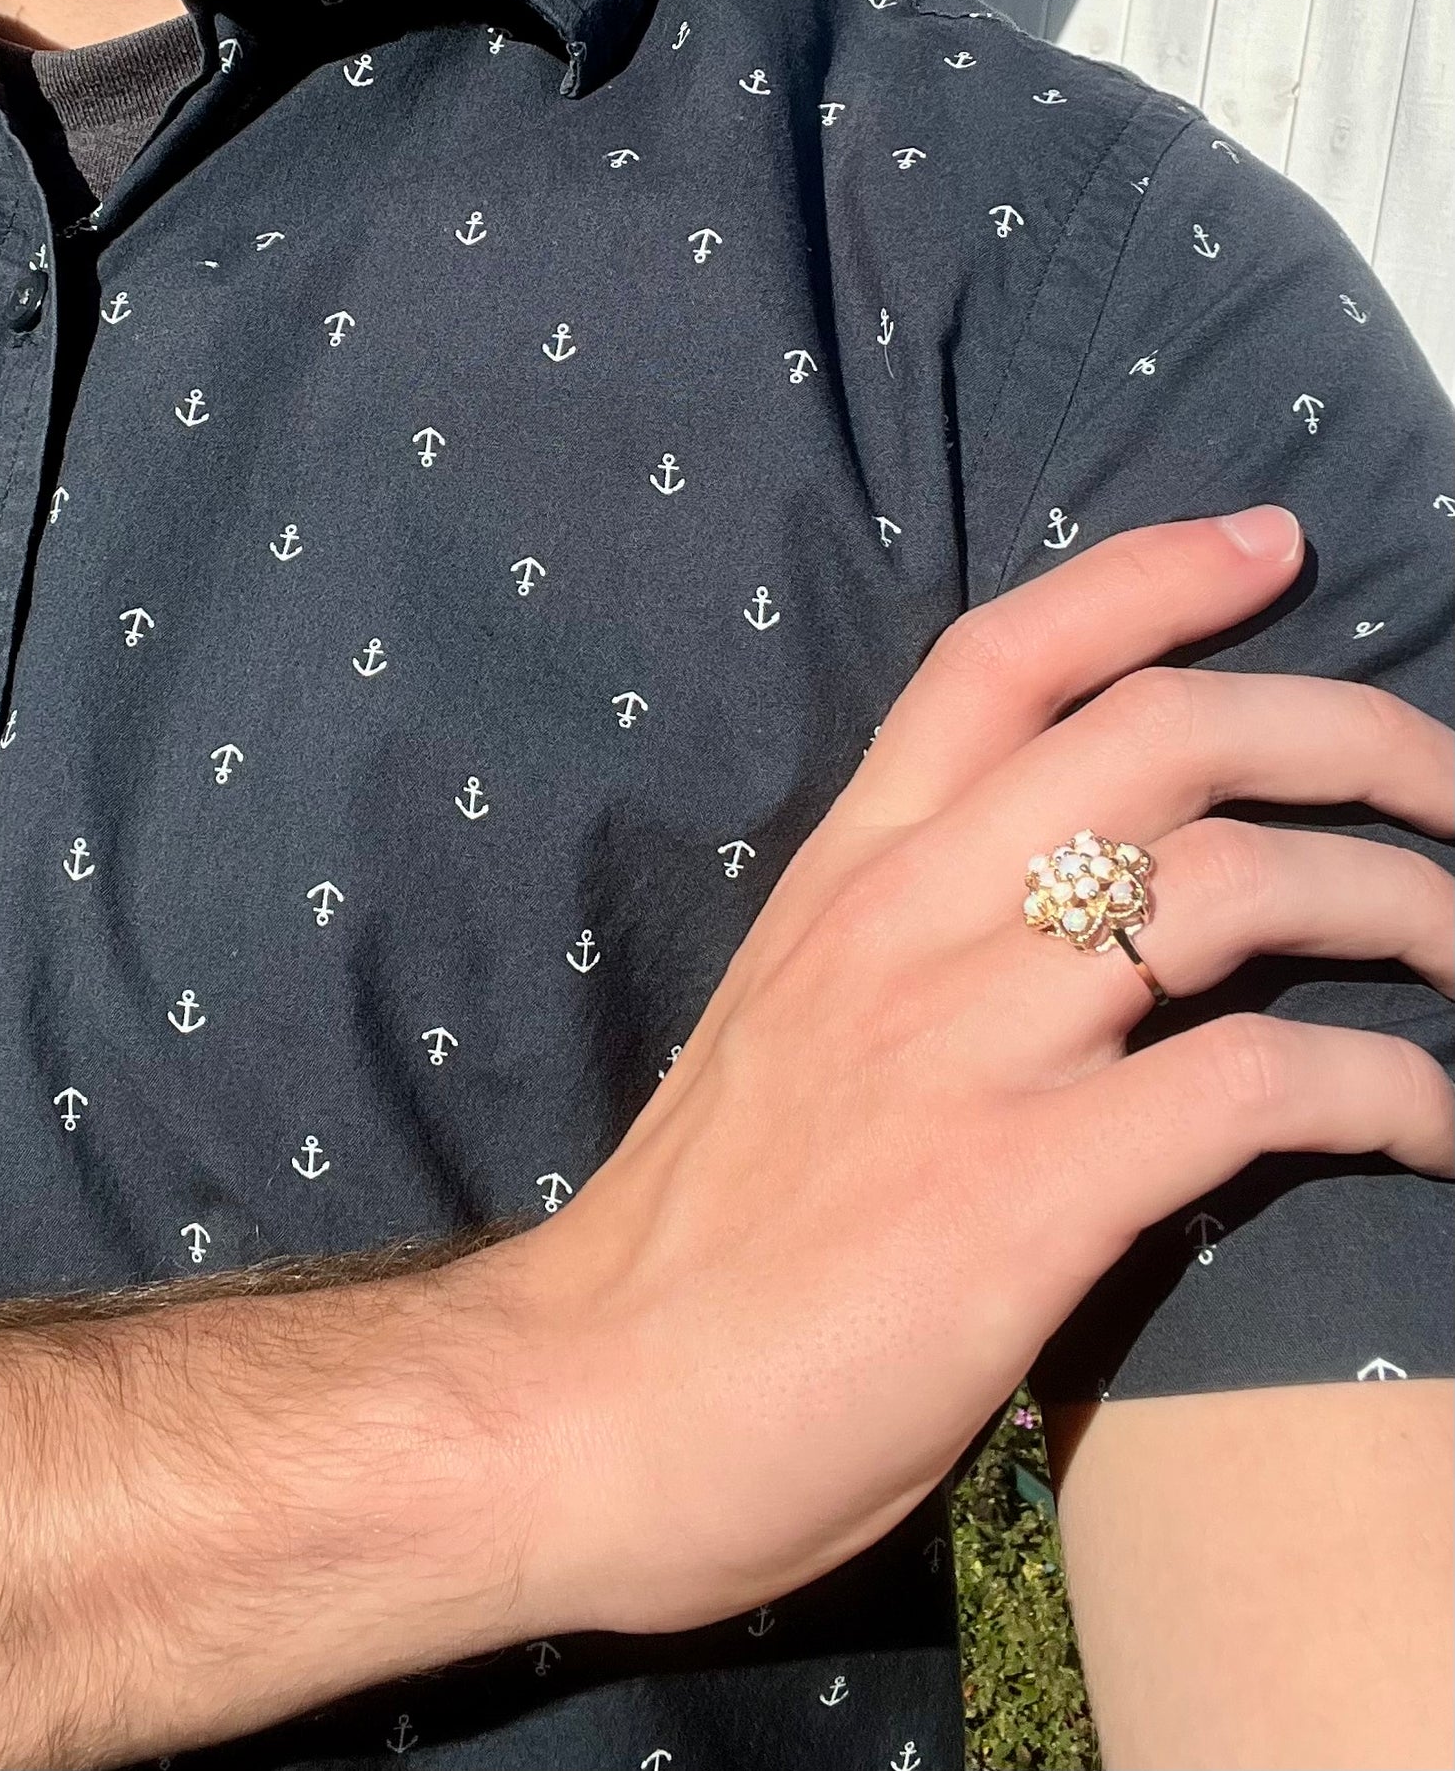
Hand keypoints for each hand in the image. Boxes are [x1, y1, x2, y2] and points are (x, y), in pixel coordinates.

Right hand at [473, 504, 1454, 1640]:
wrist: (584, 1407)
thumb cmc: (693, 1240)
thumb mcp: (783, 1036)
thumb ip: (906, 958)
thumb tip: (1063, 934)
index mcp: (840, 880)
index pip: (996, 661)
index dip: (1147, 579)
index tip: (1268, 546)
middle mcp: (904, 925)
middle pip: (1162, 734)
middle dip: (1348, 732)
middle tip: (1454, 787)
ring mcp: (961, 1046)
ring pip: (1237, 882)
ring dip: (1404, 902)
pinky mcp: (1020, 1188)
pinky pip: (1263, 1085)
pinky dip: (1395, 1093)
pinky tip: (1440, 1133)